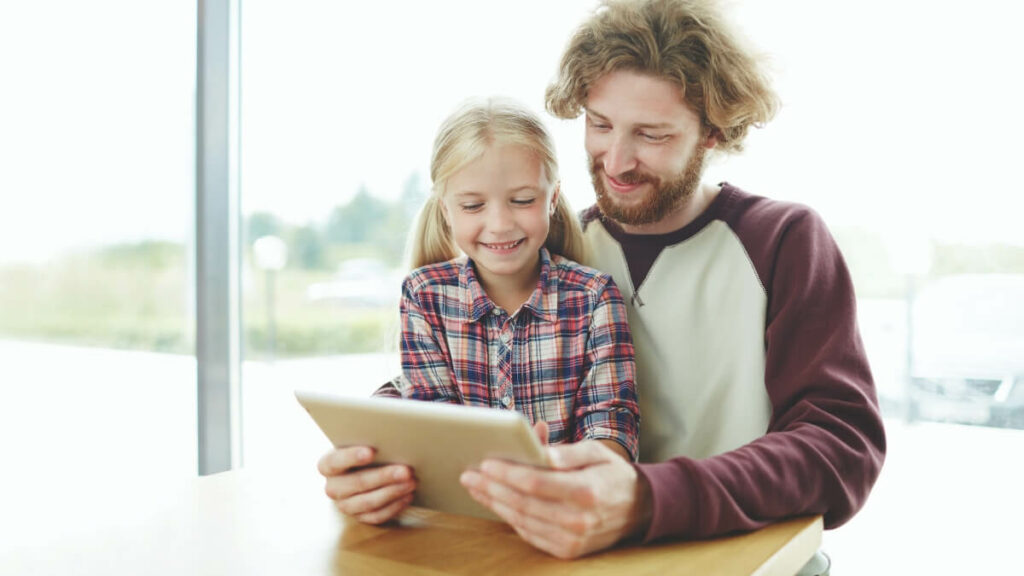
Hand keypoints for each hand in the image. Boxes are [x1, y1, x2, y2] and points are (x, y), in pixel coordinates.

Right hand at [317, 446, 416, 523]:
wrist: (360, 471)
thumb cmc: (363, 451)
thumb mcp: (359, 443)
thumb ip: (368, 442)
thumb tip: (391, 438)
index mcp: (327, 465)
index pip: (336, 461)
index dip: (352, 456)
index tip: (371, 451)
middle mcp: (333, 487)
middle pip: (358, 483)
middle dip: (384, 476)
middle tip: (406, 470)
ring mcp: (345, 505)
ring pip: (368, 502)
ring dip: (393, 492)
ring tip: (412, 482)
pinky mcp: (359, 517)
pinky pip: (377, 515)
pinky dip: (394, 506)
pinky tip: (408, 495)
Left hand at [460, 440, 650, 558]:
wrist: (638, 509)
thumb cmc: (611, 474)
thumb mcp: (595, 452)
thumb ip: (565, 451)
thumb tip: (538, 445)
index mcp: (586, 492)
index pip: (536, 483)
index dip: (507, 473)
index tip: (485, 463)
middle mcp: (578, 520)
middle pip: (522, 503)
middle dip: (491, 488)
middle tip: (469, 475)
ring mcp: (572, 539)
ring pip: (522, 521)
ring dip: (494, 504)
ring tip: (476, 488)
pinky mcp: (568, 551)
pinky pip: (530, 534)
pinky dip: (510, 518)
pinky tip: (496, 504)